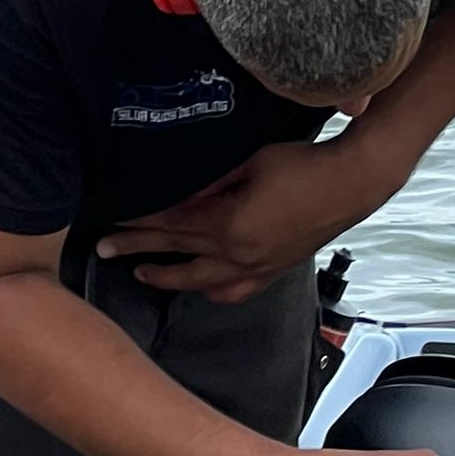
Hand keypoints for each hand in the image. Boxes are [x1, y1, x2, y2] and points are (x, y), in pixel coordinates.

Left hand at [95, 138, 390, 302]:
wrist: (351, 184)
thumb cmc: (302, 165)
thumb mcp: (247, 163)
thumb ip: (207, 183)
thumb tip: (175, 194)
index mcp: (229, 224)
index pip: (170, 225)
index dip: (137, 223)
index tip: (111, 220)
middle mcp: (240, 254)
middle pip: (176, 254)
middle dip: (135, 251)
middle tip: (102, 250)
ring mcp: (258, 267)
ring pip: (202, 282)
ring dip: (168, 279)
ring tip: (143, 274)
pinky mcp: (275, 270)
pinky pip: (236, 292)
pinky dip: (212, 291)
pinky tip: (202, 288)